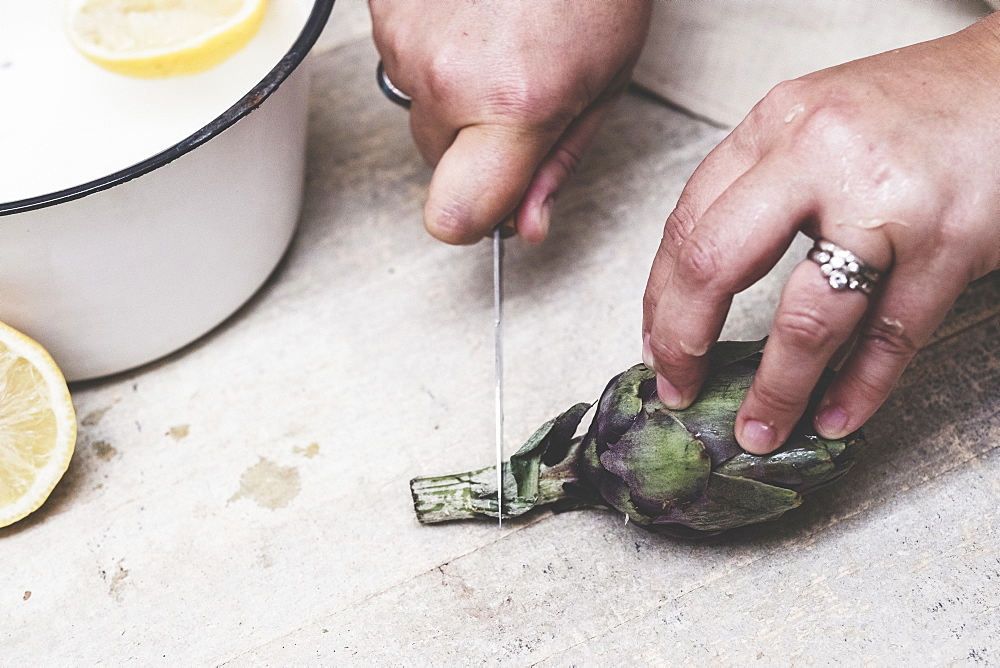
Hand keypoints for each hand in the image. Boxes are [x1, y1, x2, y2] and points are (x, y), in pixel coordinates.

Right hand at [369, 0, 650, 243]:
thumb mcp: (602, 86)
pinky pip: (402, 57)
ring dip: (453, 91)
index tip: (490, 203)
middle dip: (472, 144)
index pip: (451, 217)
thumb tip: (526, 227)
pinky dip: (434, 47)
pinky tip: (473, 16)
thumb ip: (557, 166)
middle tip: (516, 89)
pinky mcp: (385, 6)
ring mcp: (407, 36)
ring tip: (499, 38)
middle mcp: (449, 77)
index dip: (470, 218)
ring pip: (419, 108)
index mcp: (514, 107)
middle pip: (436, 162)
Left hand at [642, 16, 999, 453]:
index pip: (687, 223)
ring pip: (809, 320)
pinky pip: (893, 337)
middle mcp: (821, 157)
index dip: (660, 298)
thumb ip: (755, 186)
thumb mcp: (810, 123)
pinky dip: (860, 389)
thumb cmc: (908, 110)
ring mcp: (889, 203)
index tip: (655, 345)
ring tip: (758, 431)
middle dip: (684, 341)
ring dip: (777, 390)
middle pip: (718, 264)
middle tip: (677, 388)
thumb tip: (696, 282)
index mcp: (775, 125)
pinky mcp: (953, 243)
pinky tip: (835, 417)